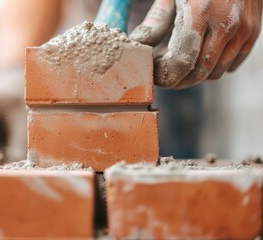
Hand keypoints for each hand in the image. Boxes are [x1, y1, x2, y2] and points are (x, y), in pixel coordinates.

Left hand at [130, 0, 261, 88]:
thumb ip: (156, 19)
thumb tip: (140, 45)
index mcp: (201, 13)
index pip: (181, 62)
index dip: (164, 75)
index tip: (153, 74)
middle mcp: (226, 25)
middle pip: (198, 73)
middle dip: (176, 81)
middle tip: (162, 75)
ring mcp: (243, 30)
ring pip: (214, 74)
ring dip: (193, 76)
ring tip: (178, 63)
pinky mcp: (252, 33)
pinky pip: (230, 66)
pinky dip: (212, 68)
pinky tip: (198, 56)